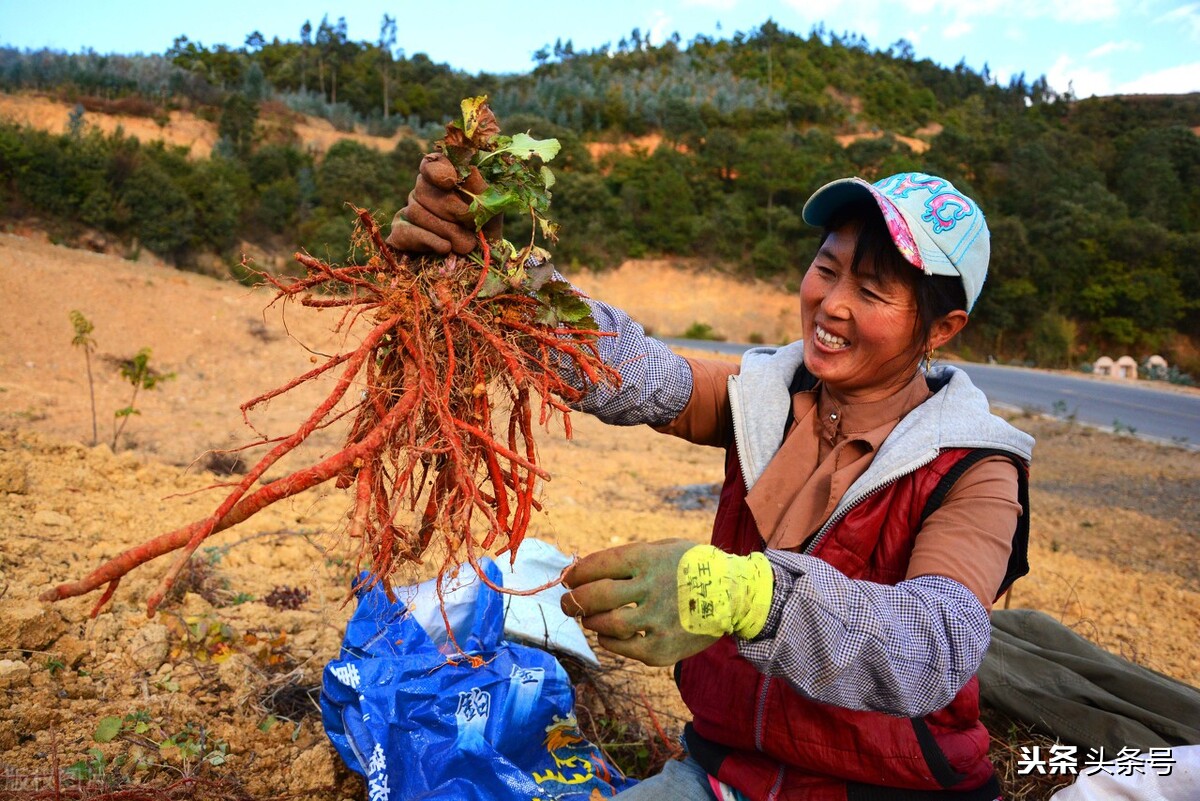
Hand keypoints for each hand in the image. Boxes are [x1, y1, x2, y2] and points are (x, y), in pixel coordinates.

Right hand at [385, 153, 500, 255]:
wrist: (482, 264)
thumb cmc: (487, 229)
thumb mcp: (491, 203)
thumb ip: (477, 182)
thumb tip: (460, 169)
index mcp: (445, 177)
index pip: (430, 163)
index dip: (437, 171)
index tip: (451, 183)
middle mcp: (424, 190)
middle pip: (422, 188)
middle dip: (450, 209)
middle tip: (471, 225)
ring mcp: (410, 210)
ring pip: (415, 211)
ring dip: (446, 230)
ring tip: (466, 243)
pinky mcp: (401, 232)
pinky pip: (406, 231)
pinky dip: (429, 241)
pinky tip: (445, 248)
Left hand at [560, 539, 718, 665]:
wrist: (734, 595)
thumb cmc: (691, 567)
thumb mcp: (663, 549)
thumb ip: (629, 560)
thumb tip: (584, 572)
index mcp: (648, 559)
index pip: (598, 565)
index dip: (576, 573)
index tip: (569, 579)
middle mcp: (651, 587)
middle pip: (595, 596)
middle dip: (572, 600)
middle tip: (567, 602)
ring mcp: (658, 620)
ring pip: (605, 623)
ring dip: (590, 620)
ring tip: (589, 618)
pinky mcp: (662, 648)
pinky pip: (622, 646)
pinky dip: (608, 640)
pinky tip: (609, 634)